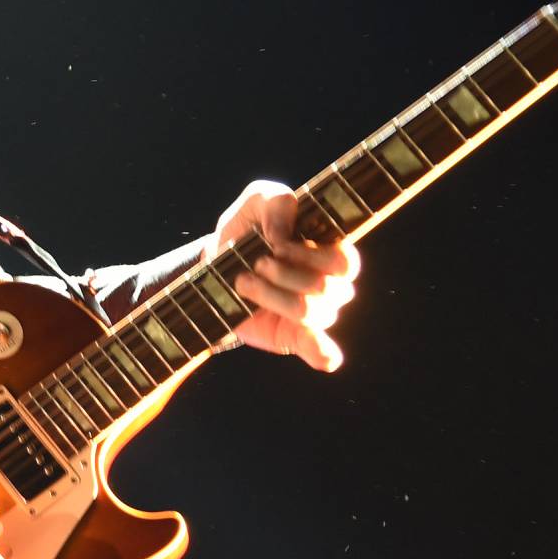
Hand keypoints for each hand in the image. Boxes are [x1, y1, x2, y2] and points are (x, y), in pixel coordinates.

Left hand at [207, 180, 359, 370]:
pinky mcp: (293, 337)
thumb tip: (282, 237)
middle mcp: (328, 284)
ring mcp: (313, 313)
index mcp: (329, 250)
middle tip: (257, 263)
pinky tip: (324, 357)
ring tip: (244, 282)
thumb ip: (277, 202)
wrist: (212, 264)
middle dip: (283, 274)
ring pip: (308, 312)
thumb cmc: (245, 230)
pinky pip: (322, 352)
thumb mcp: (257, 200)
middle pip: (324, 288)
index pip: (345, 261)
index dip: (311, 255)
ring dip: (270, 295)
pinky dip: (324, 353)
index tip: (276, 245)